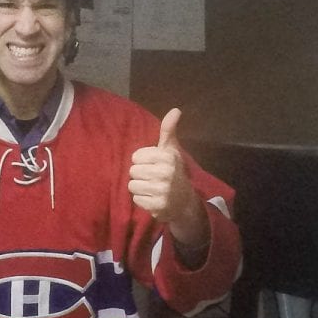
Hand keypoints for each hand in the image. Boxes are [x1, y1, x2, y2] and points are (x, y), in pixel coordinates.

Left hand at [128, 108, 207, 245]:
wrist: (185, 202)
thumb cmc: (174, 171)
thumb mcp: (171, 150)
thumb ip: (168, 131)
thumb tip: (175, 110)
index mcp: (168, 157)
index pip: (136, 157)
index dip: (141, 161)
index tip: (152, 165)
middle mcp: (166, 173)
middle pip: (132, 171)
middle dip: (140, 175)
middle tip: (152, 178)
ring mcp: (162, 191)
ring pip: (132, 186)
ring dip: (139, 188)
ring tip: (151, 188)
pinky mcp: (157, 207)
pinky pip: (136, 200)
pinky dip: (142, 200)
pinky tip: (153, 198)